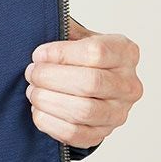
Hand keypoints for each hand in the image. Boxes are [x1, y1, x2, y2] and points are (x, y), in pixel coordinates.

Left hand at [25, 18, 142, 147]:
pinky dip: (50, 123)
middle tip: (31, 74)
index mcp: (125, 53)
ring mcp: (118, 113)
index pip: (96, 53)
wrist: (91, 90)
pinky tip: (38, 111)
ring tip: (33, 92)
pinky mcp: (101, 134)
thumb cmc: (82, 60)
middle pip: (90, 83)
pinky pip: (74, 134)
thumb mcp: (79, 38)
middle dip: (51, 78)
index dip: (61, 54)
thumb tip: (37, 27)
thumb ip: (64, 32)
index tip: (38, 55)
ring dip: (48, 101)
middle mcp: (129, 85)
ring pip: (83, 111)